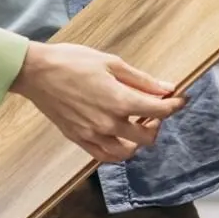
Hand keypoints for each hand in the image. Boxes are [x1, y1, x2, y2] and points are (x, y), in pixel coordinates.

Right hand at [10, 41, 186, 162]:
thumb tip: (166, 88)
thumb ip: (141, 79)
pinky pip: (105, 156)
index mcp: (119, 101)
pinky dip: (118, 151)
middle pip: (147, 136)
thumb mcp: (110, 62)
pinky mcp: (79, 139)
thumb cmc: (72, 61)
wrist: (37, 72)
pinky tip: (119, 137)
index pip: (158, 110)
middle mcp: (109, 123)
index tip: (181, 98)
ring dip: (138, 140)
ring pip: (128, 152)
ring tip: (136, 123)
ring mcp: (93, 135)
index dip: (175, 105)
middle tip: (155, 109)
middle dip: (157, 122)